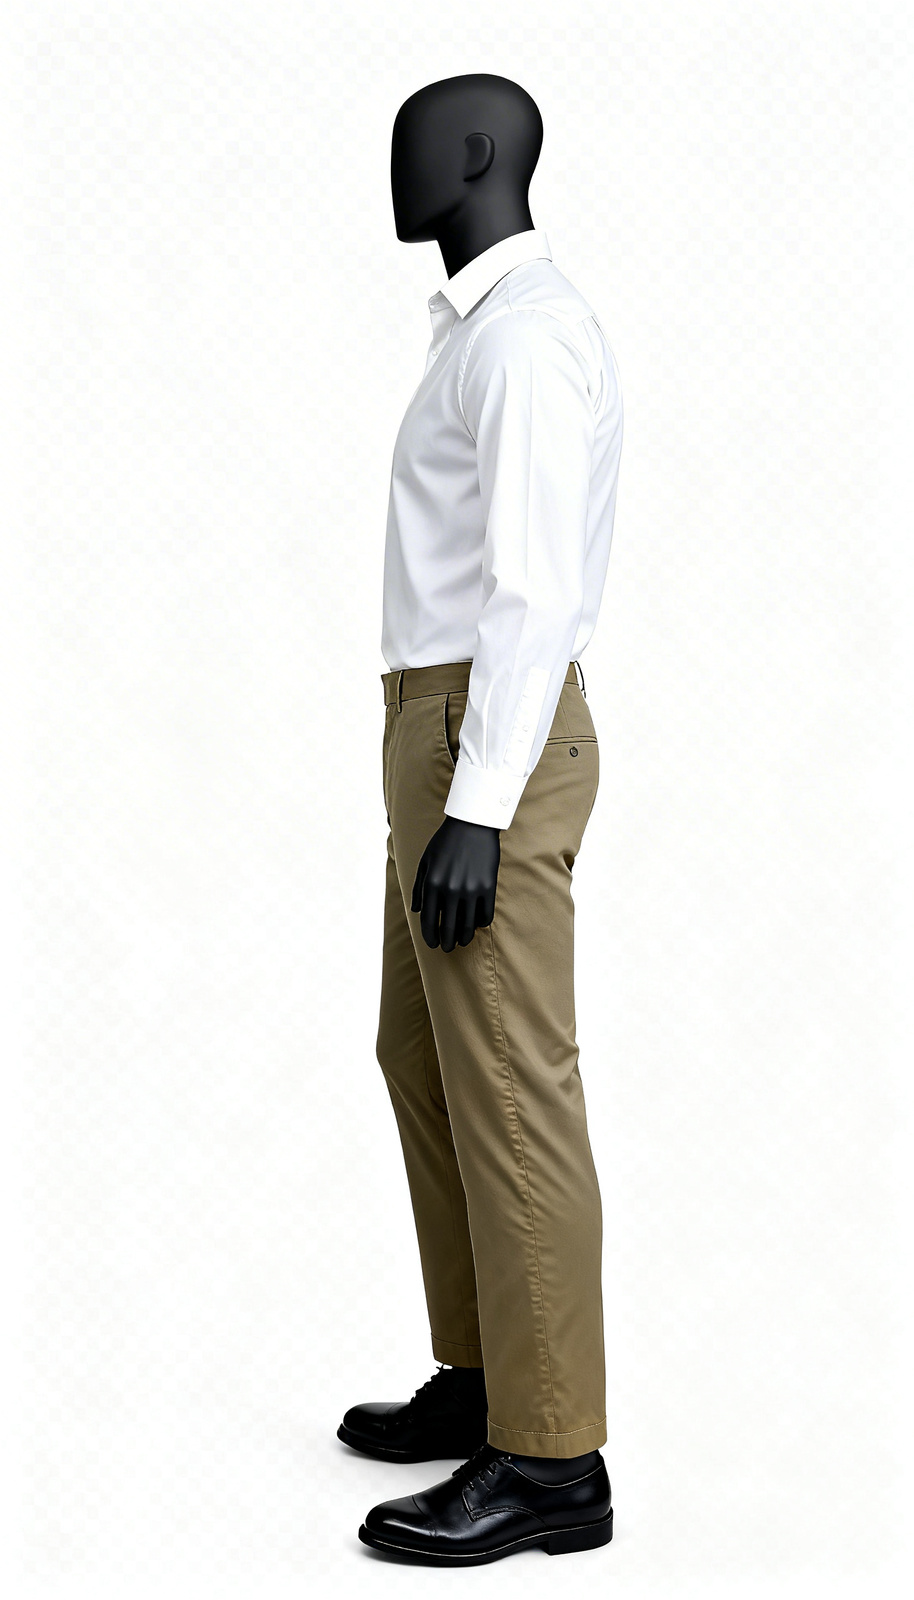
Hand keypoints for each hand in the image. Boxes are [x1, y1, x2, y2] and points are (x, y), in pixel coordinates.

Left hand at [411, 815, 499, 951]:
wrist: (472, 824)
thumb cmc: (445, 841)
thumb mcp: (425, 861)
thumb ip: (419, 888)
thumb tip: (417, 911)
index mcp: (432, 885)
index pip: (429, 922)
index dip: (430, 937)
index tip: (432, 944)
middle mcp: (451, 890)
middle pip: (449, 929)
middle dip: (447, 943)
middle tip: (447, 948)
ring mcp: (471, 890)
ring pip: (469, 926)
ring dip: (465, 938)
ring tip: (463, 941)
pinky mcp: (488, 887)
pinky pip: (485, 915)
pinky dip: (481, 923)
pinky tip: (478, 924)